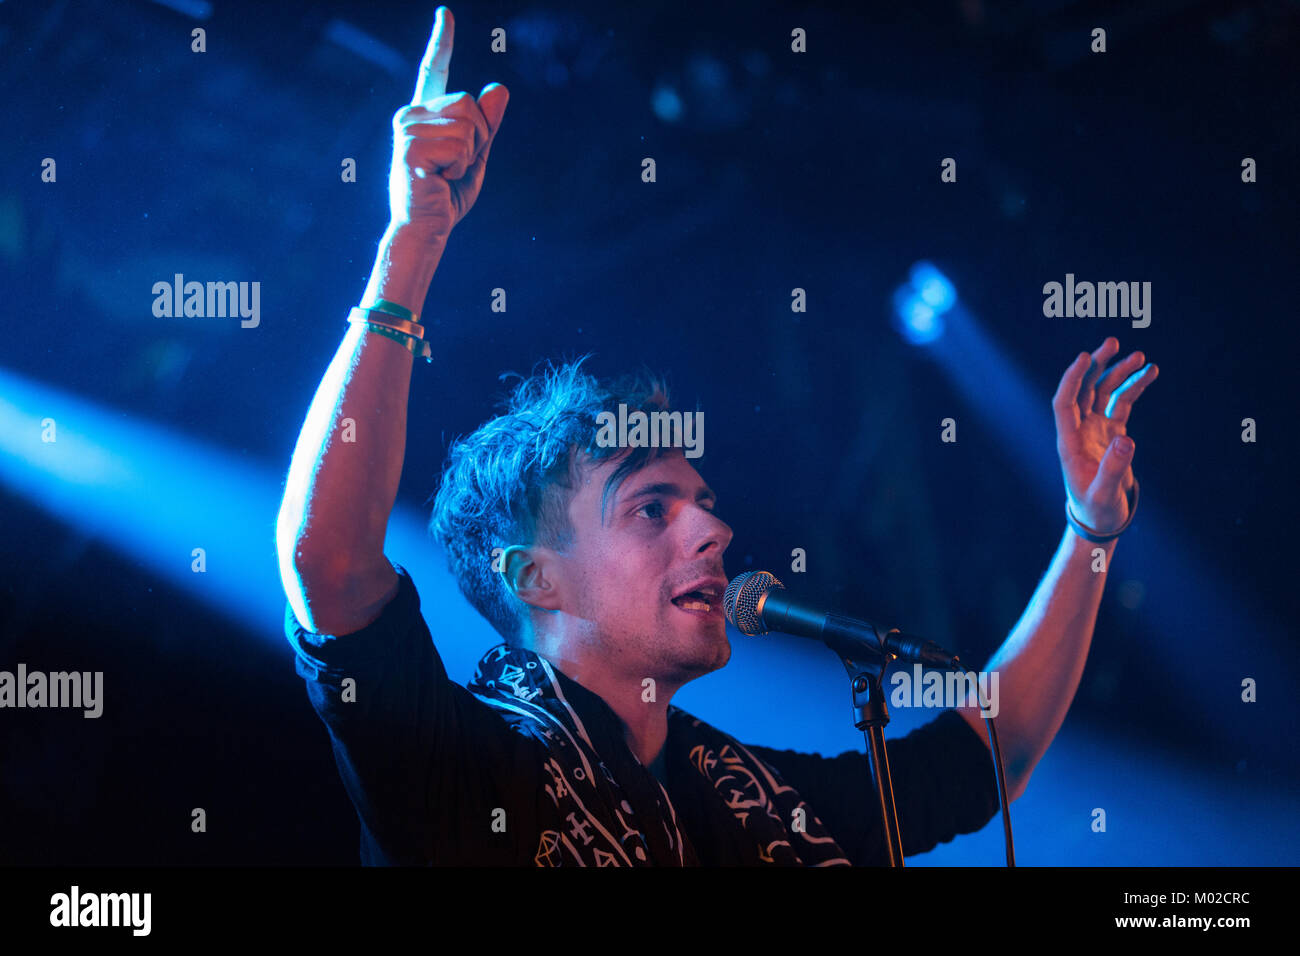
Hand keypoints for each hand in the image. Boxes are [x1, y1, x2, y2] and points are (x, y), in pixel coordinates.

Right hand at [388, 6, 507, 241]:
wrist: (426, 228)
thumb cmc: (447, 196)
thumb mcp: (477, 156)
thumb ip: (488, 124)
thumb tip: (499, 88)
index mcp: (425, 115)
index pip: (433, 72)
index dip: (441, 43)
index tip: (446, 14)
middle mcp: (410, 115)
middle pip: (469, 102)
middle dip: (478, 137)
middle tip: (455, 166)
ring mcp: (406, 129)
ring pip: (468, 123)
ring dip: (469, 154)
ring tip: (445, 173)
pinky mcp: (409, 146)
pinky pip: (460, 144)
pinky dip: (460, 166)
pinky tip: (439, 179)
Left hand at [1052, 337, 1158, 533]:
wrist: (1101, 520)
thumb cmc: (1098, 510)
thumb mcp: (1105, 494)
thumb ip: (1114, 469)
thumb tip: (1126, 440)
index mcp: (1069, 443)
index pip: (1064, 403)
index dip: (1072, 379)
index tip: (1085, 357)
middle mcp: (1079, 431)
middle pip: (1083, 390)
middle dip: (1097, 365)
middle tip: (1113, 342)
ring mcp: (1095, 429)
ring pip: (1104, 393)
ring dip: (1118, 373)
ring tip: (1141, 356)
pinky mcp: (1111, 432)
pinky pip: (1121, 403)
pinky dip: (1133, 388)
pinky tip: (1150, 372)